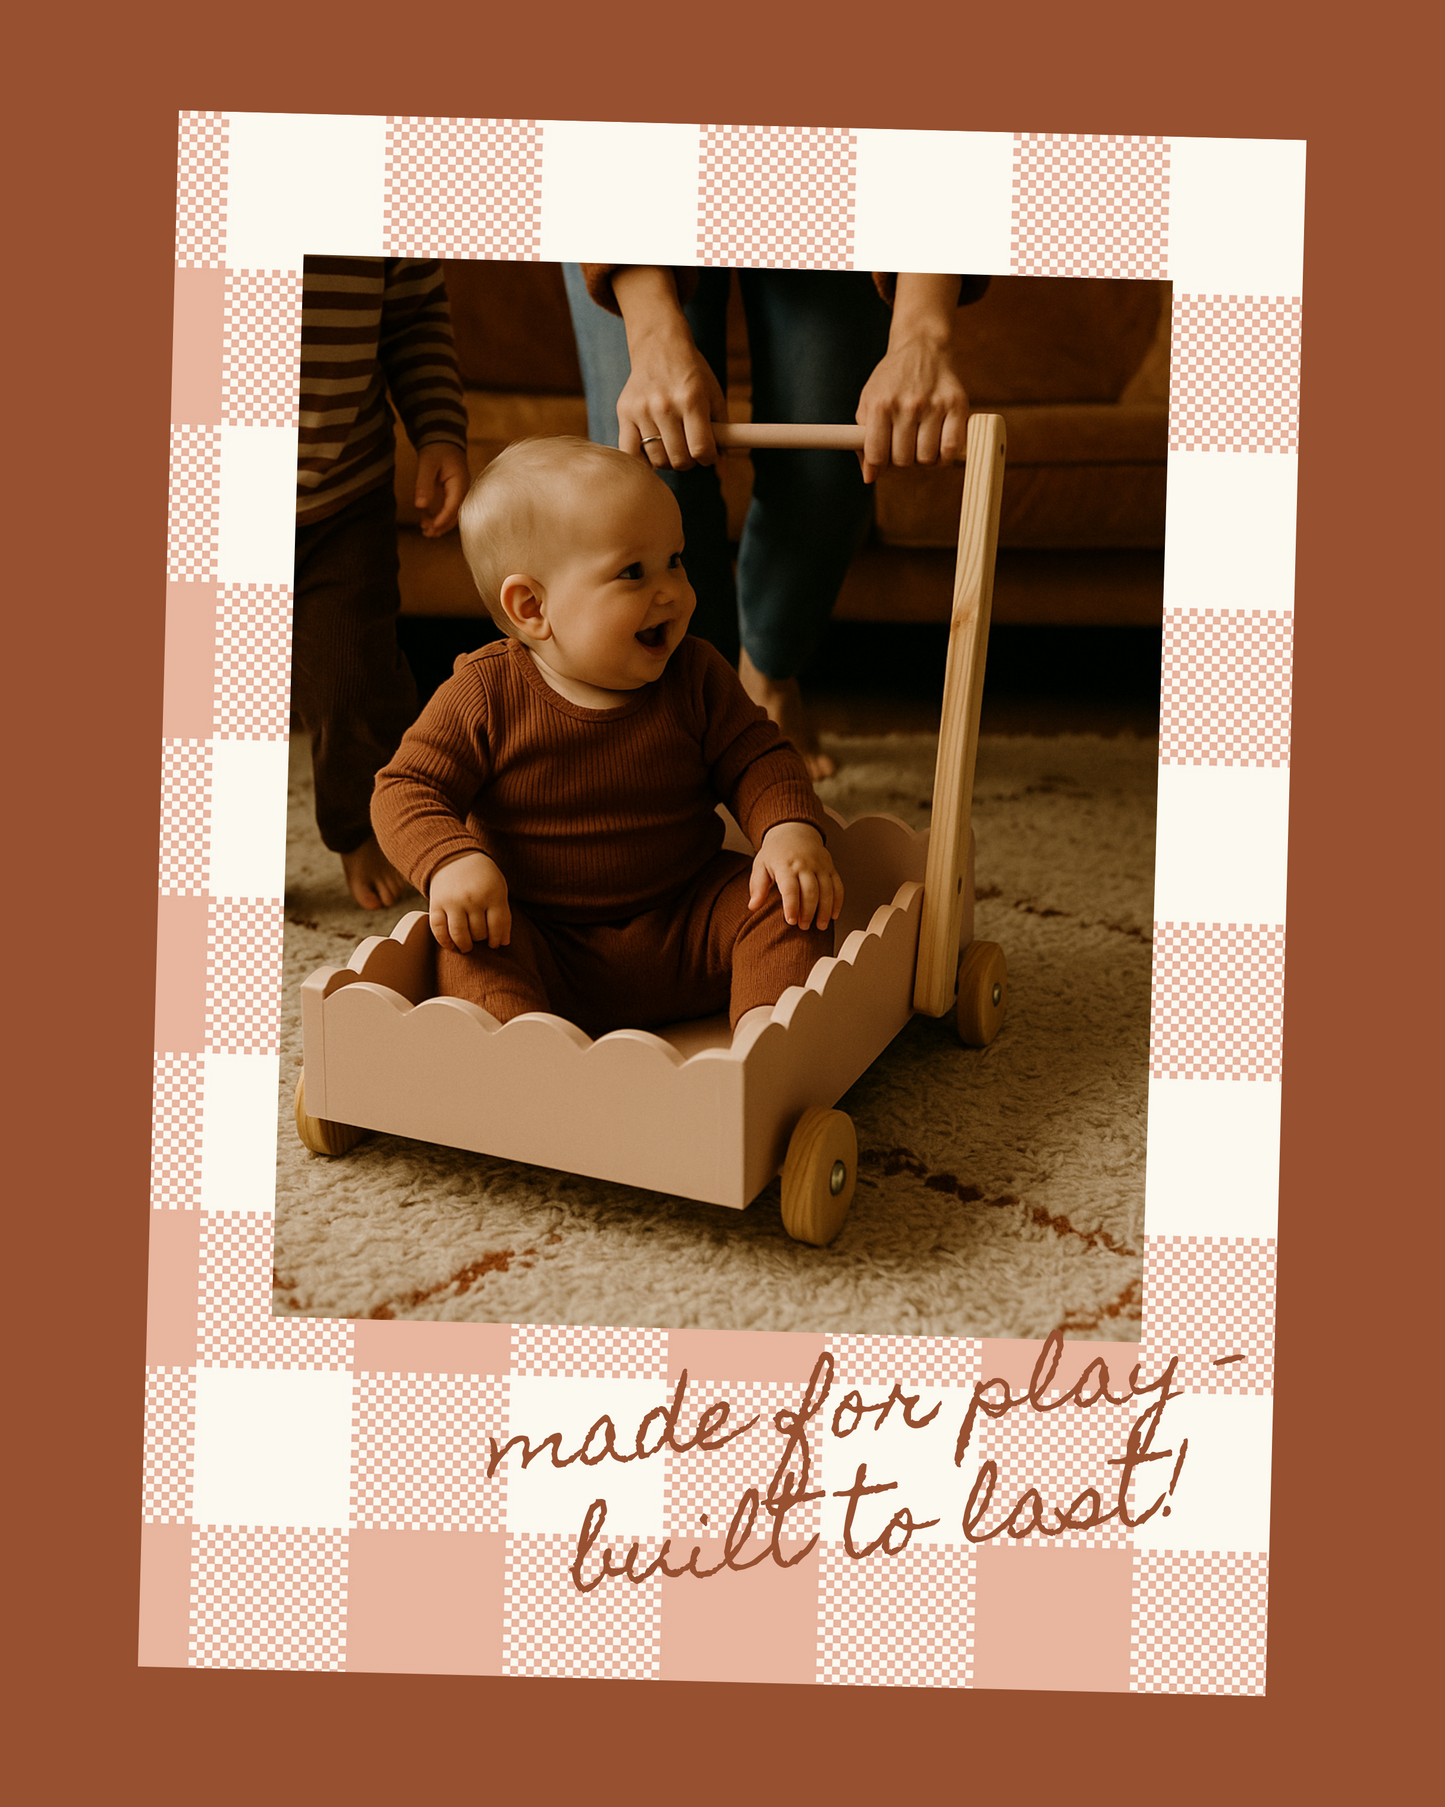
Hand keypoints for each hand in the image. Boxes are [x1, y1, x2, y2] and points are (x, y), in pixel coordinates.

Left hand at [415, 441, 469, 536]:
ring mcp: (461, 493)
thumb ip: (424, 484)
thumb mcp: (427, 464)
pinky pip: (450, 509)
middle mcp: (464, 490)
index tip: (429, 527)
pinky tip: (428, 521)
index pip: (453, 507)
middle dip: (441, 526)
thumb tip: (420, 506)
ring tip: (425, 531)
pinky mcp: (455, 494)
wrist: (443, 440)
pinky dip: (441, 517)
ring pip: (454, 514)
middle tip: (426, 533)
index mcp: (460, 483)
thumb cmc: (437, 450)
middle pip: (456, 515)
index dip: (441, 520)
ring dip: (441, 524)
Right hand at [427, 851, 509, 951]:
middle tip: (479, 939)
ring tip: (467, 946)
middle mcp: (472, 898)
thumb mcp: (499, 888)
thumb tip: (503, 943)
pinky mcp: (436, 904)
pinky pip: (438, 929)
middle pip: (478, 932)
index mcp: (492, 894)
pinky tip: (450, 945)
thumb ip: (503, 913)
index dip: (497, 939)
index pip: (497, 926)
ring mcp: (452, 901)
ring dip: (464, 945)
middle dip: (481, 939)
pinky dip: (444, 941)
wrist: (454, 857)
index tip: (494, 944)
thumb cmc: (482, 876)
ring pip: (459, 934)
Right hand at [611, 266, 727, 471]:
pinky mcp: (624, 413)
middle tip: (690, 450)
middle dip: (690, 461)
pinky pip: (630, 453)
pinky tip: (652, 451)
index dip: (709, 459)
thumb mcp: (714, 396)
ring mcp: (642, 410)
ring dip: (668, 461)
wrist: (660, 346)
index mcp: (691, 400)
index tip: (708, 454)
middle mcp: (665, 406)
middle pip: (679, 459)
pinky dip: (643, 460)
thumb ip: (722, 432)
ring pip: (657, 460)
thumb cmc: (692, 374)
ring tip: (672, 447)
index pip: (701, 449)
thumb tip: (722, 469)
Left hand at [749, 823, 843, 931]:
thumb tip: (753, 906)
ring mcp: (820, 865)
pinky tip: (834, 914)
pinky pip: (838, 886)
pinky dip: (838, 902)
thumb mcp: (760, 866)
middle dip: (808, 912)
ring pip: (827, 890)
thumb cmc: (776, 853)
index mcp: (785, 864)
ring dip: (825, 910)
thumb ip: (757, 887)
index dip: (791, 906)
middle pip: (811, 891)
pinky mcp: (831, 868)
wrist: (793, 831)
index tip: (790, 921)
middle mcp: (805, 864)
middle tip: (804, 927)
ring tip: (820, 925)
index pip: (790, 888)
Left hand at [855, 273, 968, 484]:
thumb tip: (869, 477)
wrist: (923, 347)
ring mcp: (934, 405)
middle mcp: (908, 405)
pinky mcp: (957, 405)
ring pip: (927, 458)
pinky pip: (951, 449)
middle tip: (904, 446)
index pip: (878, 456)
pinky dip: (945, 456)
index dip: (880, 464)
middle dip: (902, 460)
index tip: (884, 458)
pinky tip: (938, 446)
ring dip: (923, 458)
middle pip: (903, 460)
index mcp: (881, 405)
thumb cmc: (892, 379)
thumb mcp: (869, 402)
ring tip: (920, 443)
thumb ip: (863, 440)